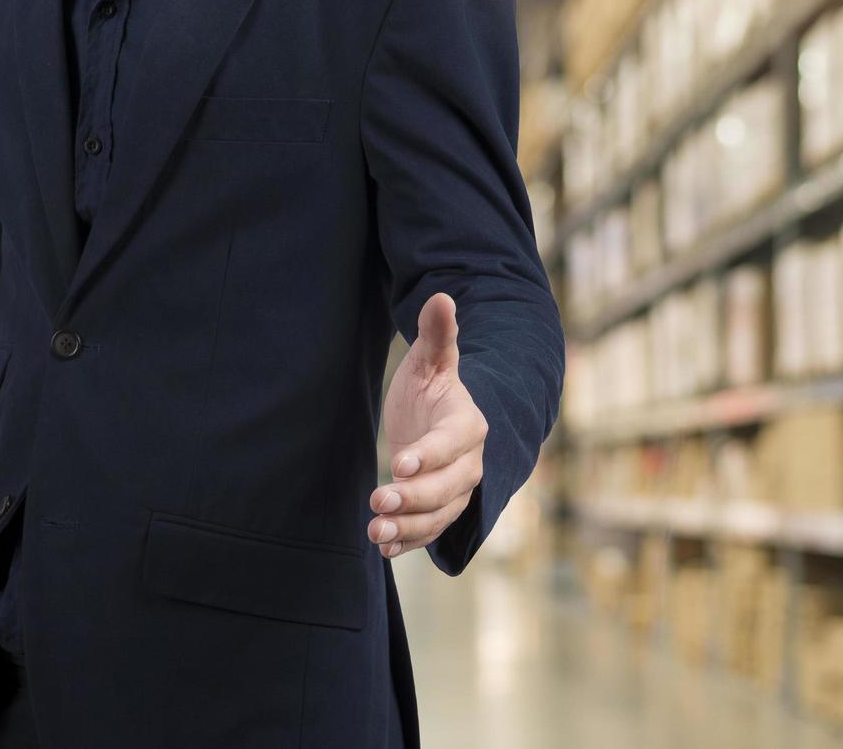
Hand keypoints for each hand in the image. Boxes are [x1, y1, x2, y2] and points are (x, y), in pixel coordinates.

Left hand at [368, 292, 487, 556]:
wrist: (437, 421)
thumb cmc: (431, 388)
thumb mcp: (430, 361)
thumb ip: (437, 335)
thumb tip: (441, 296)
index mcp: (467, 424)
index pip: (454, 443)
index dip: (431, 454)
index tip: (401, 463)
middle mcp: (468, 462)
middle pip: (449, 487)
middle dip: (415, 497)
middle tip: (377, 498)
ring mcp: (455, 490)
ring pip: (440, 515)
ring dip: (408, 527)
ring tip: (374, 531)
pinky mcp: (439, 511)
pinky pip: (430, 531)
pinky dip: (408, 542)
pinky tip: (382, 546)